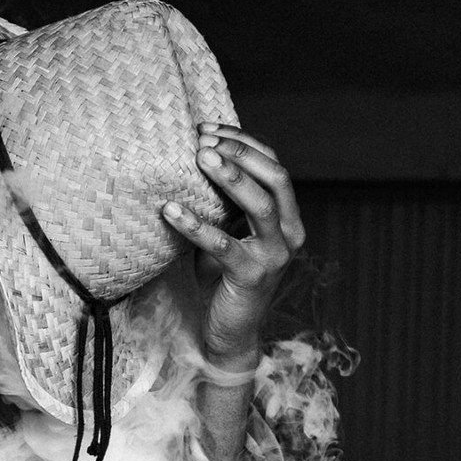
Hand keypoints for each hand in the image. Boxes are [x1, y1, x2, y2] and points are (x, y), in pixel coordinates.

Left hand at [161, 124, 305, 366]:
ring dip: (230, 178)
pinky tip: (170, 210)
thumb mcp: (229, 231)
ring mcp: (274, 256)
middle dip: (240, 153)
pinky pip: (223, 245)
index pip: (274, 165)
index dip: (244, 142)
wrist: (230, 332)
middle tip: (204, 140)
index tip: (208, 128)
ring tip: (200, 159)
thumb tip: (195, 158)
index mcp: (287, 217)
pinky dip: (195, 225)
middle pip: (276, 178)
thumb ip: (224, 202)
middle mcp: (290, 233)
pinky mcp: (252, 277)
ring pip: (260, 205)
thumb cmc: (224, 278)